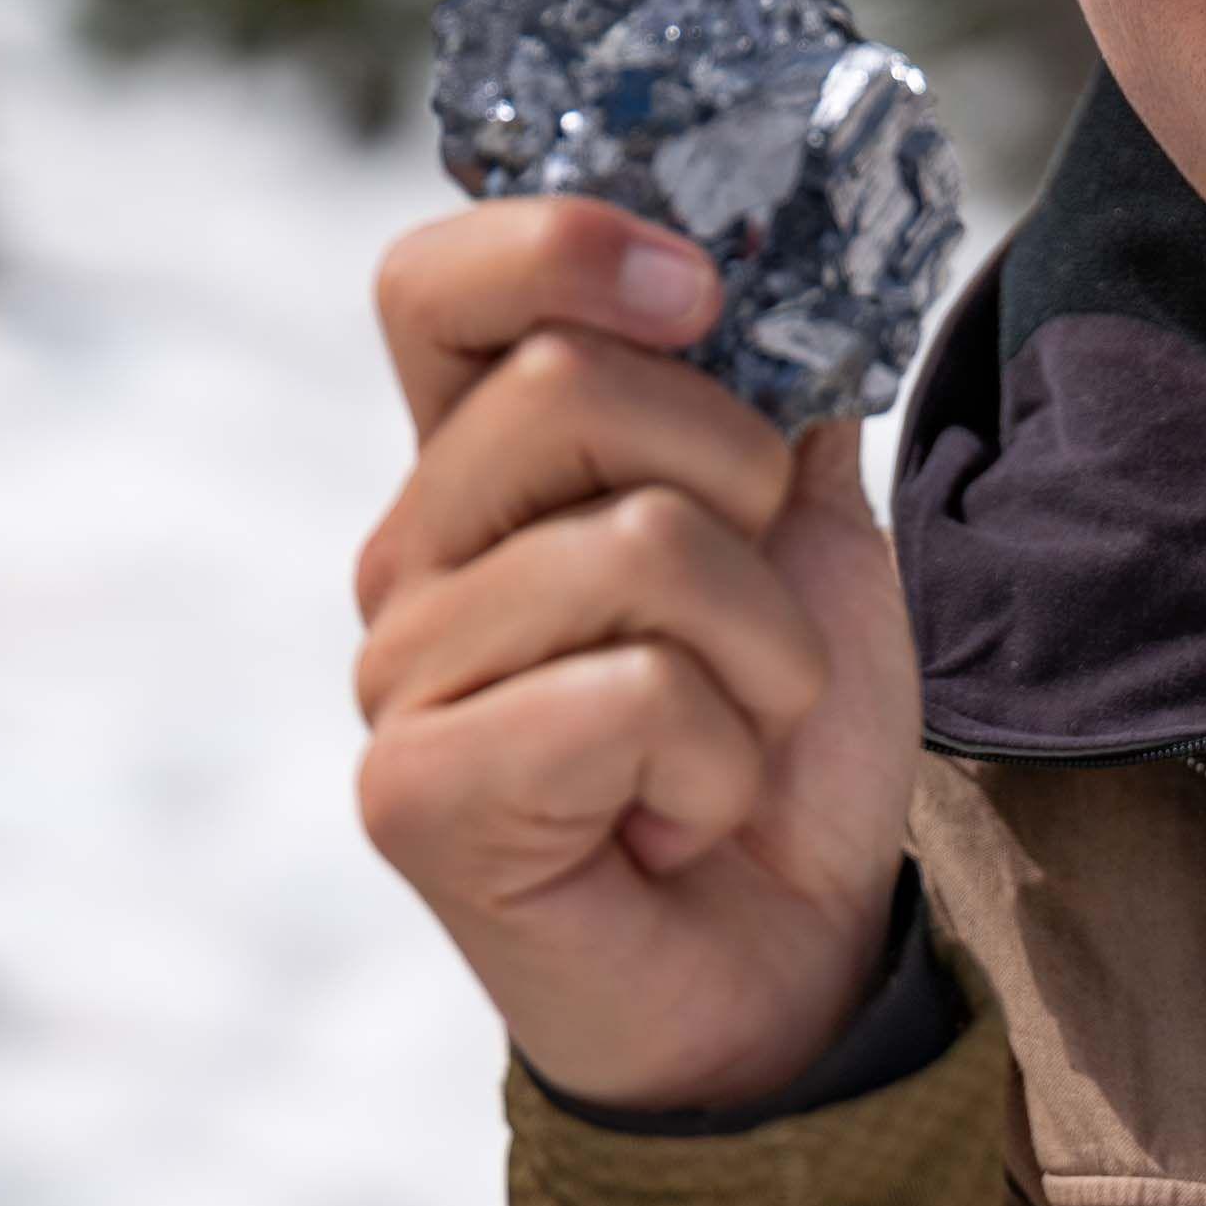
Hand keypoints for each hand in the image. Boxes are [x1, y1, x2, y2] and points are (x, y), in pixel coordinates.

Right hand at [353, 195, 920, 1111]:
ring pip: (637, 545)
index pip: (435, 282)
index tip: (702, 288)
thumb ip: (773, 395)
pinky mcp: (415, 793)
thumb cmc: (782, 742)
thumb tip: (785, 258)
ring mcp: (397, 675)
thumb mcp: (808, 533)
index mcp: (484, 465)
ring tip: (728, 739)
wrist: (795, 961)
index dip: (560, 244)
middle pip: (567, 384)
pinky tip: (676, 821)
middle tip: (753, 611)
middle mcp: (412, 553)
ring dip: (760, 654)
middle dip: (739, 486)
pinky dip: (718, 761)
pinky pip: (632, 696)